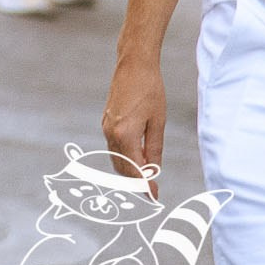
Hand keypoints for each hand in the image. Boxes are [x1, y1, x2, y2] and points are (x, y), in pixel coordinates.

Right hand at [102, 57, 166, 185]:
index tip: (154, 197)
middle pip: (121, 168)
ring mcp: (106, 127)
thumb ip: (154, 149)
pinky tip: (138, 160)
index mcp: (125, 135)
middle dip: (135, 182)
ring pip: (116, 159)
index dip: (145, 185)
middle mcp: (111, 133)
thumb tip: (154, 171)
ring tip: (146, 180)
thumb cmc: (150, 92)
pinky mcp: (106, 122)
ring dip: (129, 171)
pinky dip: (125, 158)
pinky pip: (114, 148)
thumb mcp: (158, 122)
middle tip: (151, 192)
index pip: (135, 169)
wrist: (133, 67)